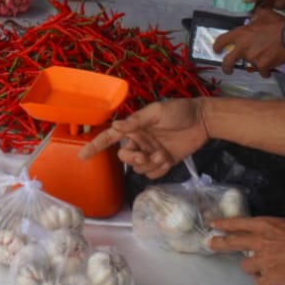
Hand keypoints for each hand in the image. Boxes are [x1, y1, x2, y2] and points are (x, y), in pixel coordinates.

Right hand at [79, 98, 207, 177]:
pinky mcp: (164, 162)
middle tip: (145, 154)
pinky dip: (159, 170)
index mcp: (135, 127)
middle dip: (132, 158)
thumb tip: (116, 125)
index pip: (111, 137)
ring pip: (139, 167)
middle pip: (124, 157)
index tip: (82, 155)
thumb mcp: (157, 112)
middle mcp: (140, 140)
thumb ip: (136, 121)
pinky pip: (153, 173)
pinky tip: (168, 160)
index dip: (96, 146)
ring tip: (162, 155)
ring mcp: (151, 152)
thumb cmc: (179, 111)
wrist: (202, 121)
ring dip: (149, 164)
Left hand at [207, 216, 284, 284]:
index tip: (213, 224)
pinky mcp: (269, 277)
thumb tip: (276, 245)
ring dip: (252, 269)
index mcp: (264, 226)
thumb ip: (277, 235)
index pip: (239, 223)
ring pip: (245, 266)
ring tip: (260, 272)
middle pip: (232, 242)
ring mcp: (263, 260)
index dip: (225, 224)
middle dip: (219, 243)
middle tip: (210, 243)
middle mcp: (259, 242)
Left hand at [215, 10, 284, 77]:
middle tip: (228, 69)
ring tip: (262, 60)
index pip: (222, 40)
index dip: (217, 46)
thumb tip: (252, 20)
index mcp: (241, 34)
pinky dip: (265, 71)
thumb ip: (254, 18)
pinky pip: (262, 72)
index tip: (216, 49)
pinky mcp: (263, 66)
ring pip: (249, 66)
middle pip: (227, 61)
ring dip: (254, 64)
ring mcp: (252, 58)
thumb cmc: (277, 23)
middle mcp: (243, 47)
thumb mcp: (263, 15)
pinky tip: (269, 69)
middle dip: (226, 67)